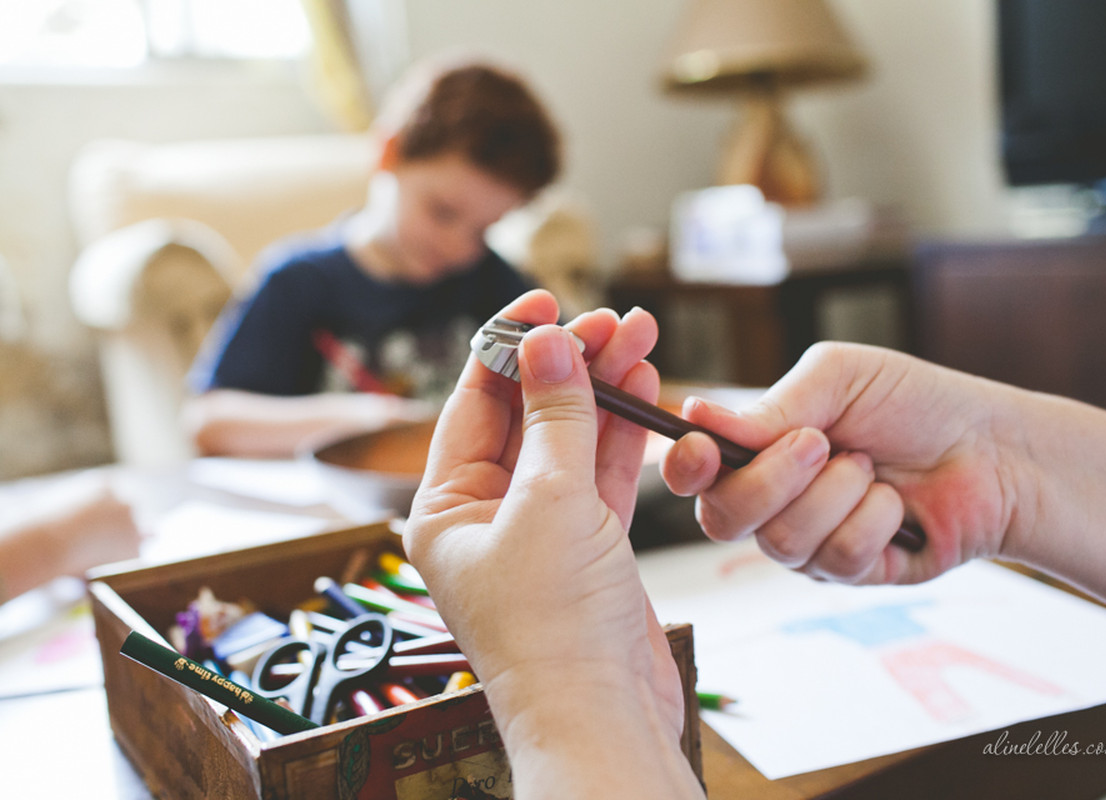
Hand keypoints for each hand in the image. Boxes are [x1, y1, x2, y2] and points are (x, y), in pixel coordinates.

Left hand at [403, 290, 685, 748]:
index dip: (510, 345)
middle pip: (526, 416)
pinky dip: (621, 436)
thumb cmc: (554, 628)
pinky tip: (644, 393)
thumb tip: (547, 343)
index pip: (473, 402)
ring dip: (603, 391)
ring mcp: (538, 533)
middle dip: (570, 364)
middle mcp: (485, 516)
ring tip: (639, 339)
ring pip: (569, 442)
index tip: (546, 300)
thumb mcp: (549, 503)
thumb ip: (554, 418)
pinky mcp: (586, 550)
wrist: (603, 715)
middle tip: (613, 320)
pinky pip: (598, 476)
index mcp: (444, 507)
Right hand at [662, 342, 1025, 584]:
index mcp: (757, 450)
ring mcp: (809, 543)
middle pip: (722, 518)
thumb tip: (696, 418)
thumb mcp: (838, 379)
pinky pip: (837, 560)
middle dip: (772, 479)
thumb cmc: (913, 402)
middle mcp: (771, 501)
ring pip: (781, 542)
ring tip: (871, 467)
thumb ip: (770, 406)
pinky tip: (895, 504)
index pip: (693, 472)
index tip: (703, 450)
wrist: (990, 448)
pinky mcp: (851, 574)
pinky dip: (872, 522)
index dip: (685, 467)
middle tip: (822, 443)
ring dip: (835, 494)